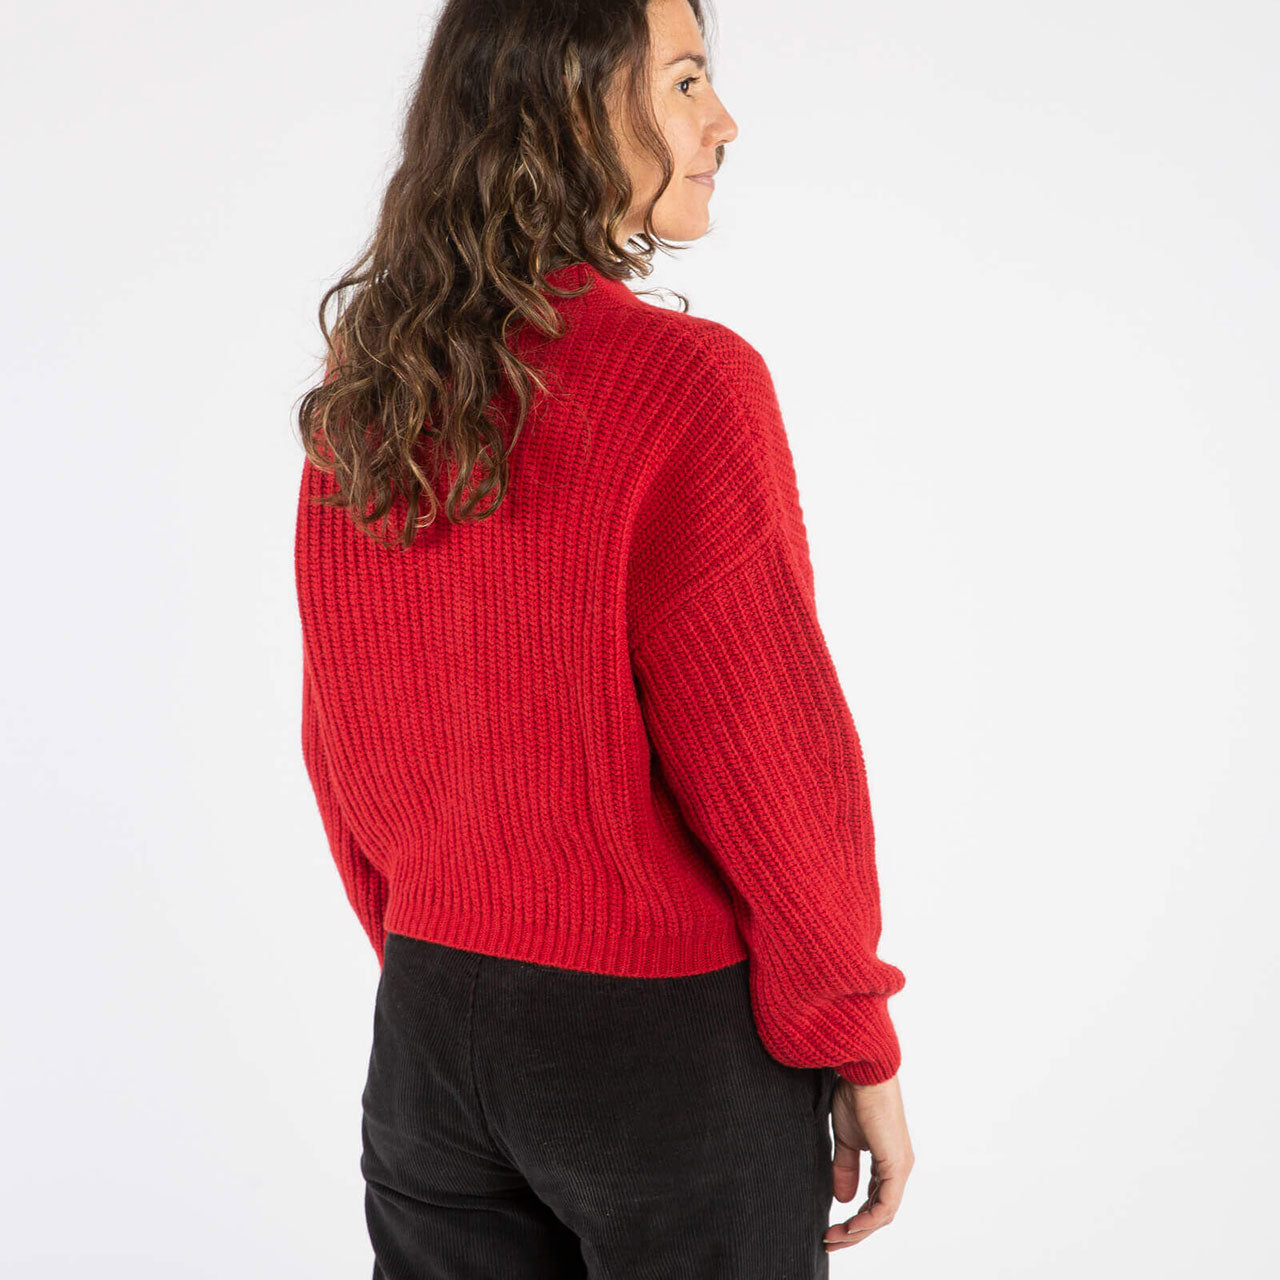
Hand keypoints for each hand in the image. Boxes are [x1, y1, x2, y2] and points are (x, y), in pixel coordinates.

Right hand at [823, 1073, 913, 1252]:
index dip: (854, 1218)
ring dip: (859, 1230)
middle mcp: (898, 1167)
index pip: (874, 1200)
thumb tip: (842, 1199)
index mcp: (887, 1161)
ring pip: (883, 1213)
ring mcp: (900, 1167)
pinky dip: (868, 1220)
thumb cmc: (854, 1096)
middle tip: (830, 1241)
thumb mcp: (846, 1139)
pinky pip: (886, 1205)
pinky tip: (852, 1227)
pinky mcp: (897, 1166)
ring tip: (835, 1238)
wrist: (863, 1072)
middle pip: (879, 1212)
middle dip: (854, 1231)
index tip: (831, 1229)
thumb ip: (845, 1168)